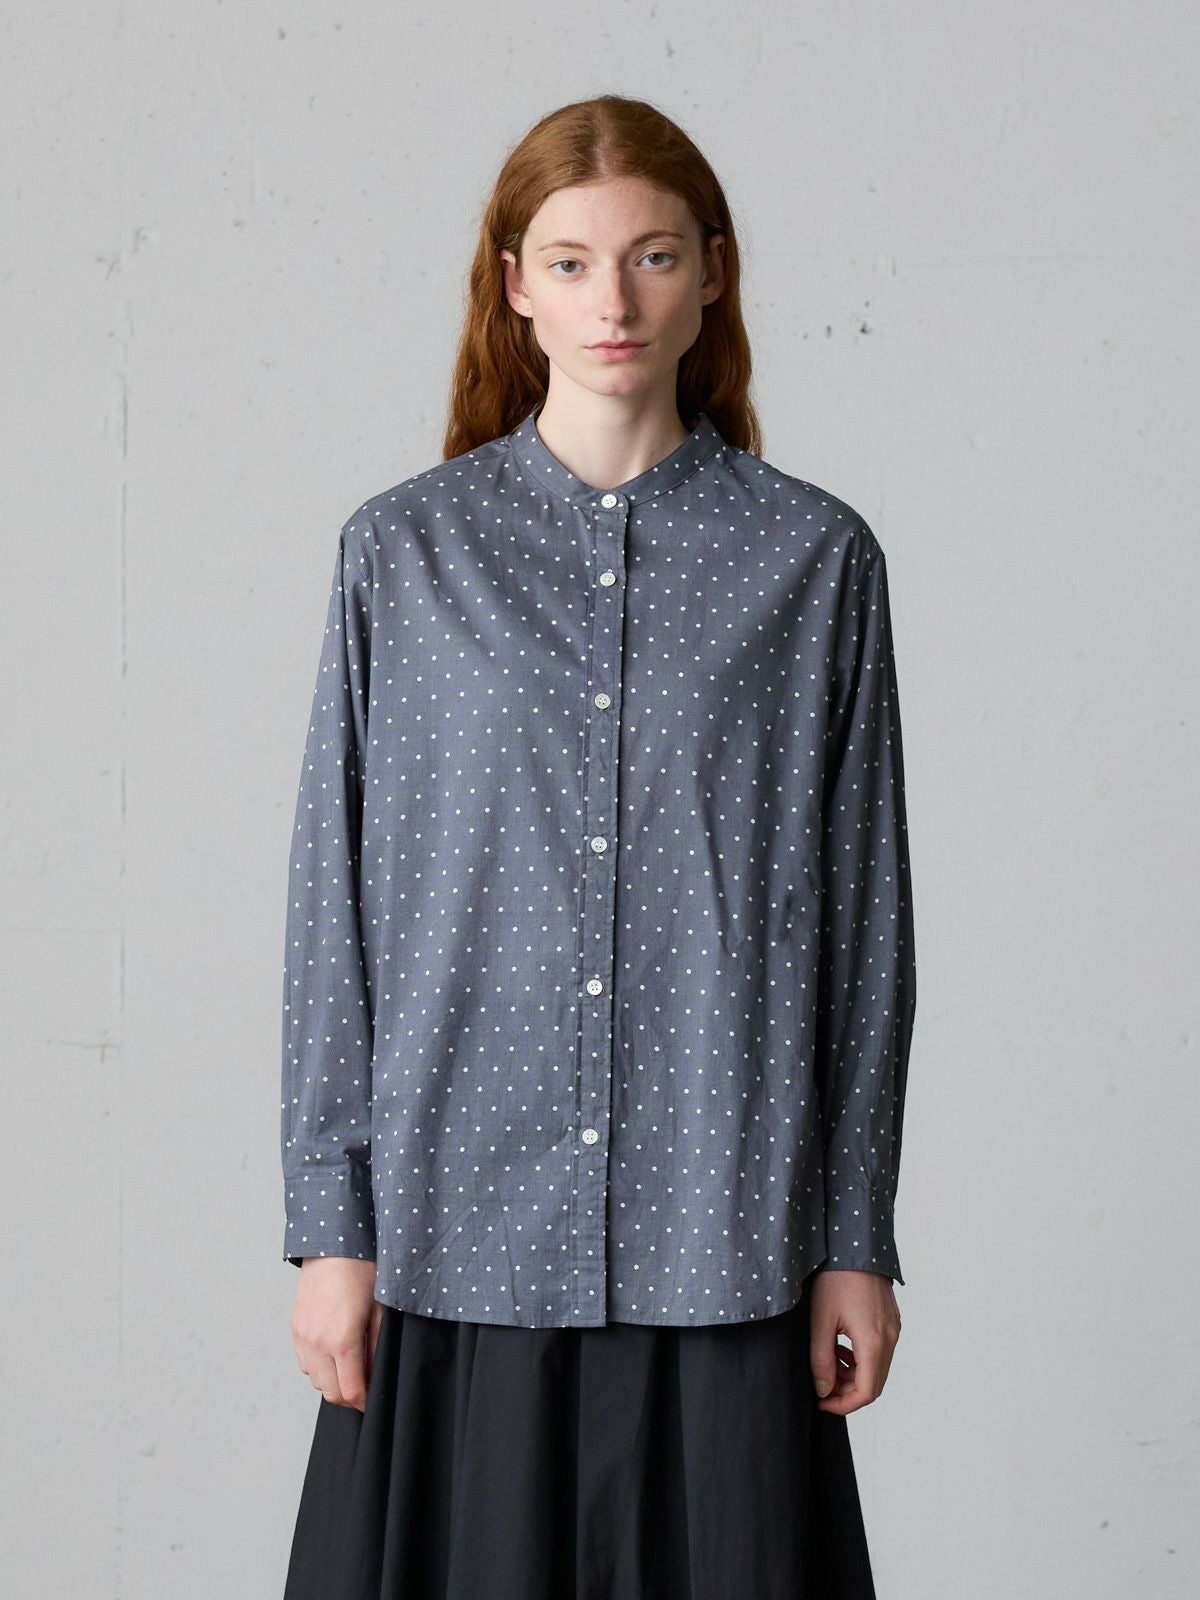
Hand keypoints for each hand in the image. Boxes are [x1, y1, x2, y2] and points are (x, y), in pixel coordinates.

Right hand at [291, 1257, 382, 1412]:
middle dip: (350, 1396)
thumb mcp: (380, 1311)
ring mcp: (303, 1336)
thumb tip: (375, 1376)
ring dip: (333, 1382)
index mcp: (342, 1340)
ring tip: (352, 1367)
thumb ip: (376, 1348)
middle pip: (331, 1393)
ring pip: (316, 1381)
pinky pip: (305, 1363)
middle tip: (365, 1386)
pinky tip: (334, 1353)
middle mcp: (317, 1343)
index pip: (351, 1391)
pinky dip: (319, 1367)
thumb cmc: (364, 1271)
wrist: (334, 1243)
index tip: (374, 1400)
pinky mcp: (296, 1328)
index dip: (365, 1402)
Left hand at [809, 1269, 900, 1414]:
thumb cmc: (835, 1278)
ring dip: (852, 1374)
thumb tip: (823, 1391)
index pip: (866, 1393)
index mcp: (874, 1342)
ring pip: (877, 1368)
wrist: (855, 1244)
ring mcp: (893, 1329)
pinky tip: (839, 1347)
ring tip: (827, 1361)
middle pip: (873, 1384)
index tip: (821, 1402)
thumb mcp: (821, 1321)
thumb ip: (821, 1360)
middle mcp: (890, 1339)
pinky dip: (860, 1358)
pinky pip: (879, 1351)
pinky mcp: (891, 1320)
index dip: (843, 1405)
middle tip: (821, 1386)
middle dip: (846, 1392)